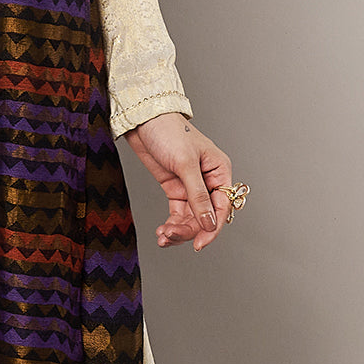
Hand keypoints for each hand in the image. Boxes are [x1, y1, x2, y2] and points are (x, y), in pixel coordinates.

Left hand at [124, 113, 234, 251]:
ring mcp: (190, 186)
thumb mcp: (185, 163)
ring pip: (191, 218)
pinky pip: (178, 213)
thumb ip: (198, 195)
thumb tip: (209, 224)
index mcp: (219, 171)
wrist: (142, 120)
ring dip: (179, 230)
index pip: (221, 207)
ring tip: (163, 236)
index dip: (212, 228)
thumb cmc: (168, 131)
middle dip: (189, 229)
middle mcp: (208, 180)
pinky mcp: (175, 188)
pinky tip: (162, 232)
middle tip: (170, 235)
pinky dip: (172, 224)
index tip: (199, 243)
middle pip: (205, 216)